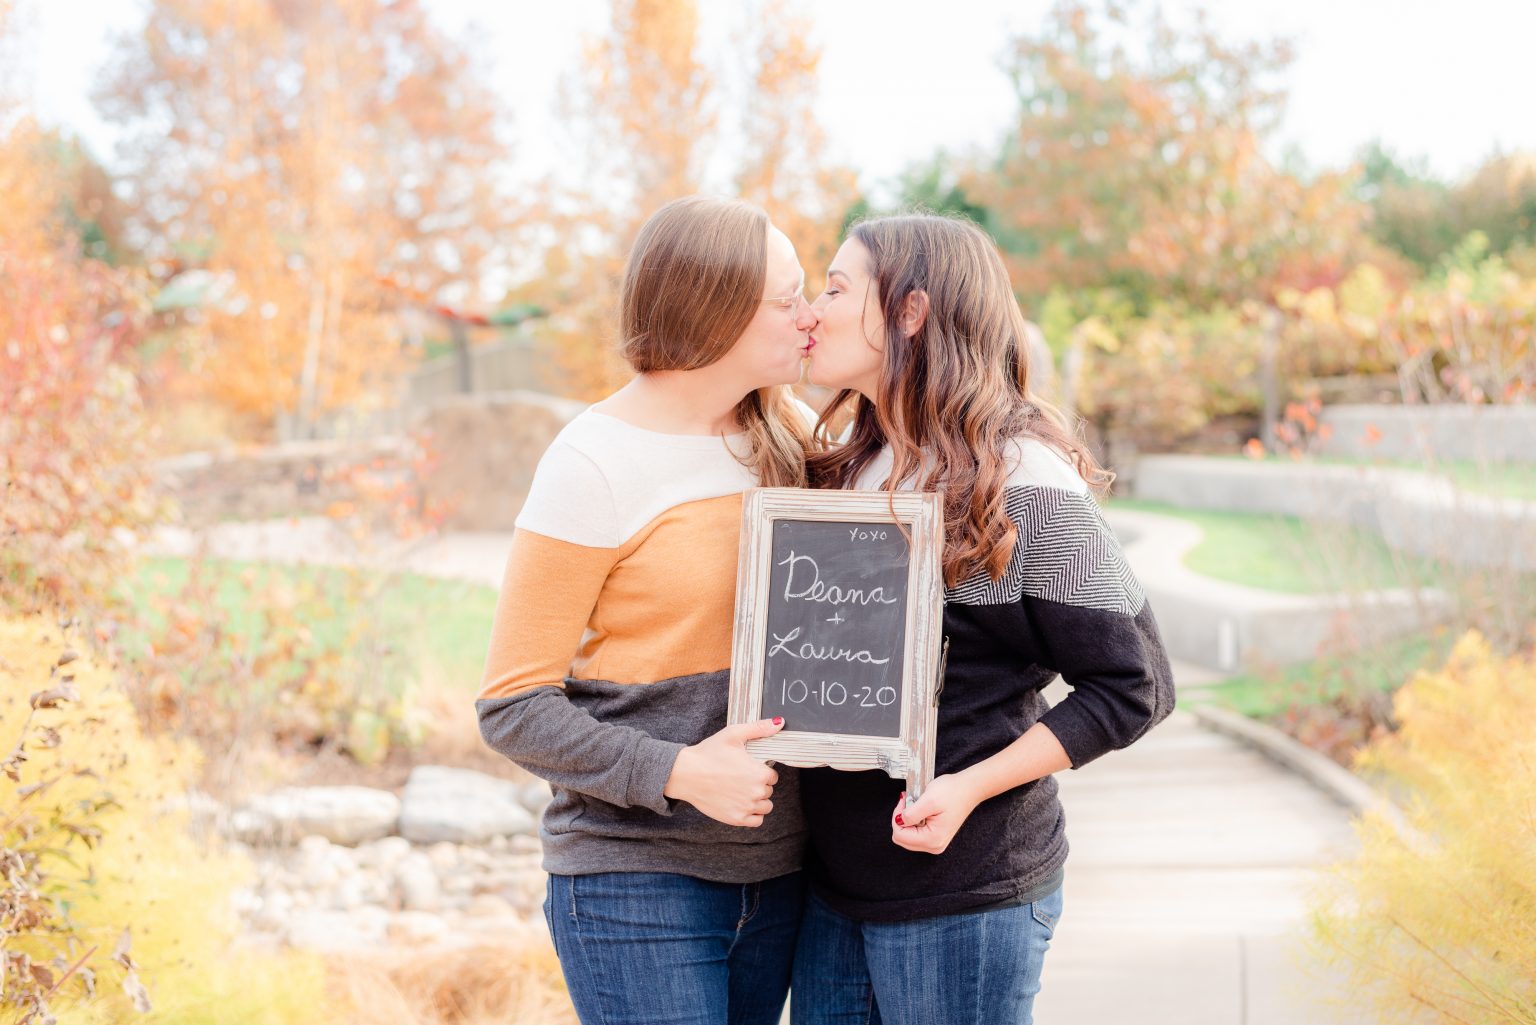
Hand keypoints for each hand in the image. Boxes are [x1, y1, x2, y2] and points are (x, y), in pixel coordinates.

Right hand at [664, 717, 784, 826]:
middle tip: (740, 777)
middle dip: (758, 784)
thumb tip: (779, 723)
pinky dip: (753, 814)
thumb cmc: (708, 753)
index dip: (761, 770)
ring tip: (742, 791)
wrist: (685, 773)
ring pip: (765, 806)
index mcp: (760, 773)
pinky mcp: (736, 819)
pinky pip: (757, 821)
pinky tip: (742, 804)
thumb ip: (759, 728)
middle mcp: (756, 792)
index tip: (749, 768)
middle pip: (768, 790)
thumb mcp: (733, 734)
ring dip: (758, 800)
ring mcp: (746, 807)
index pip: (772, 775)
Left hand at [890, 773, 983, 854]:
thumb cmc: (953, 792)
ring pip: (907, 836)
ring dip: (908, 819)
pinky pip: (915, 833)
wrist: (969, 789)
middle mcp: (934, 845)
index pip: (900, 836)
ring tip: (917, 805)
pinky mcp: (935, 837)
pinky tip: (922, 810)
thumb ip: (911, 814)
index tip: (905, 802)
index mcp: (932, 839)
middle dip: (901, 819)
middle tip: (909, 802)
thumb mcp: (928, 800)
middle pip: (902, 838)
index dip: (897, 817)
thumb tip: (898, 821)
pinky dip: (914, 820)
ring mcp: (935, 842)